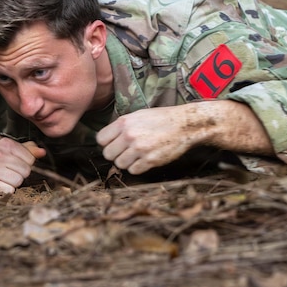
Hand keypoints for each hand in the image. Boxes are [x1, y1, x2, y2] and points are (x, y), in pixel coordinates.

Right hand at [0, 137, 44, 193]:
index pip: (31, 159)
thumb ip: (27, 149)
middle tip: (9, 172)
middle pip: (26, 171)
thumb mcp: (8, 149)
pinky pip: (9, 190)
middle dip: (20, 174)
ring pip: (18, 181)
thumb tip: (42, 152)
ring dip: (13, 183)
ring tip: (4, 178)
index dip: (26, 164)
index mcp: (6, 144)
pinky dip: (6, 190)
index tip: (15, 164)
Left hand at [97, 101, 274, 174]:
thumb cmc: (163, 119)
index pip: (101, 139)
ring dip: (128, 162)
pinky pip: (134, 170)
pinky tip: (147, 159)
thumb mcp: (139, 115)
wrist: (186, 124)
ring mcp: (139, 148)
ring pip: (120, 164)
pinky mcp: (150, 160)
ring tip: (138, 155)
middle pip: (108, 154)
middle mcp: (129, 135)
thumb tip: (106, 140)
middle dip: (117, 154)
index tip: (116, 143)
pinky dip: (139, 167)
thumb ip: (122, 126)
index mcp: (124, 122)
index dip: (108, 143)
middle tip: (128, 151)